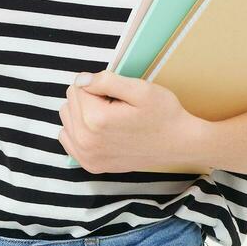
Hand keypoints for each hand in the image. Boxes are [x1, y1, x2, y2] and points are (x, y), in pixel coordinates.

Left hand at [58, 70, 203, 173]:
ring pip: (67, 119)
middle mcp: (86, 142)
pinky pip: (69, 138)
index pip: (78, 86)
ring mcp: (87, 157)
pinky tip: (100, 130)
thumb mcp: (140, 89)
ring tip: (110, 118)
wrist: (179, 144)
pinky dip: (80, 130)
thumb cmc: (164, 114)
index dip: (99, 85)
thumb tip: (81, 80)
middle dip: (90, 98)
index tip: (119, 96)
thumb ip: (106, 80)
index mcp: (96, 120)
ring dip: (84, 113)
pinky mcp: (91, 165)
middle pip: (70, 102)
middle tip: (117, 107)